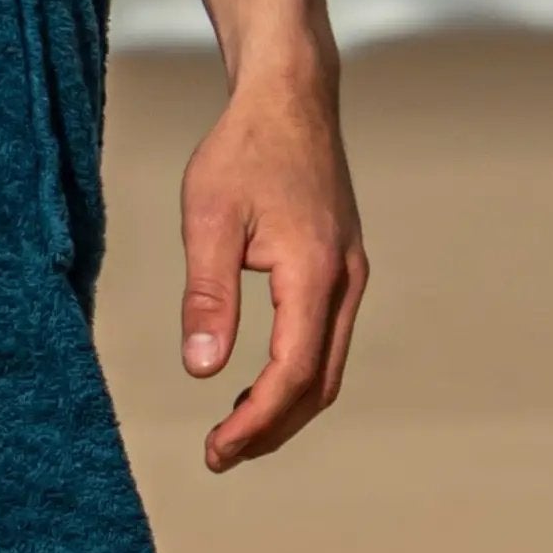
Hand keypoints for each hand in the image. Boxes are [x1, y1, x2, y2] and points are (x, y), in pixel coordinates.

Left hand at [179, 62, 365, 471]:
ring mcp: (351, 274)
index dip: (255, 422)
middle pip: (317, 384)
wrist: (290, 97)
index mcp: (315, 272)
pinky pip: (327, 339)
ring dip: (286, 406)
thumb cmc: (244, 149)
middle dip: (271, 428)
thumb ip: (207, 296)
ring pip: (327, 366)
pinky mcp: (343, 266)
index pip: (290, 374)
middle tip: (220, 454)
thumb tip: (201, 370)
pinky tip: (259, 380)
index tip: (216, 449)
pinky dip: (297, 374)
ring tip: (235, 429)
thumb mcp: (209, 218)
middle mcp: (346, 281)